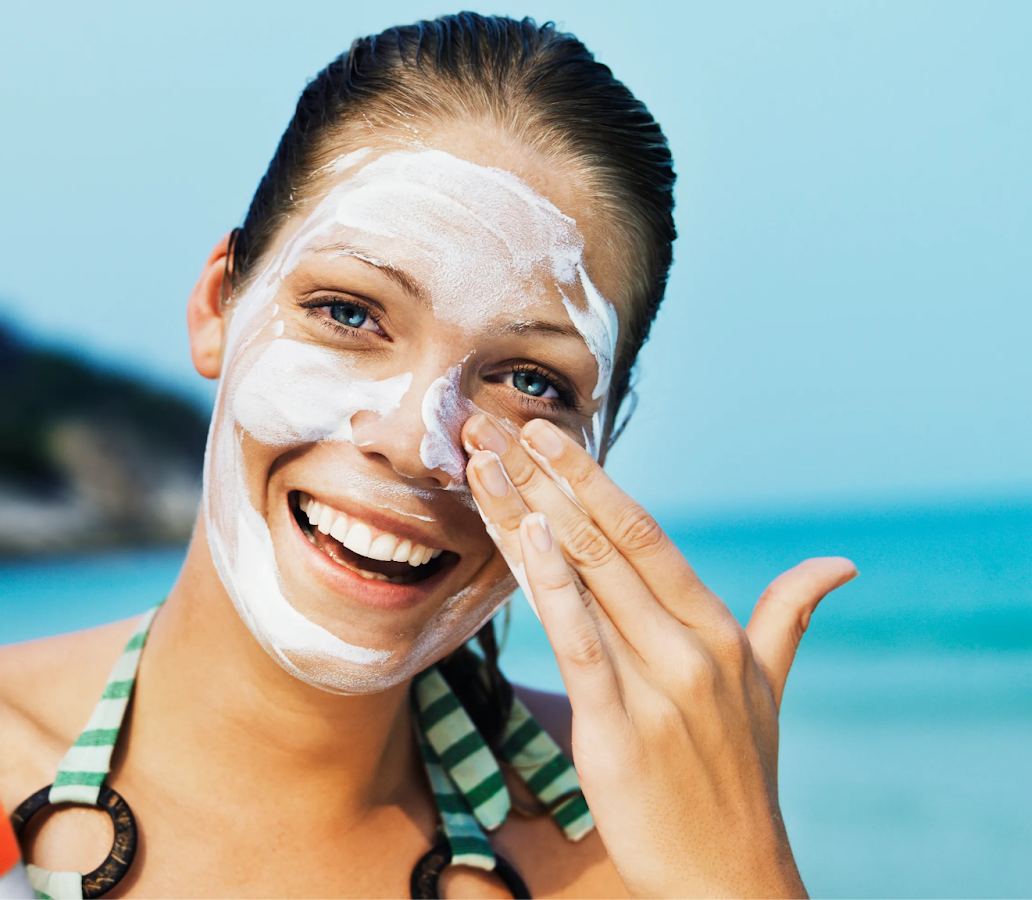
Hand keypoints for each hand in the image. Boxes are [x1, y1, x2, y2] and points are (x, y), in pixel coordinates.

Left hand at [462, 414, 856, 899]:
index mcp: (717, 628)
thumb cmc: (739, 780)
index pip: (644, 533)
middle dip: (546, 478)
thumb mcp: (769, 691)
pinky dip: (554, 588)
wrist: (730, 875)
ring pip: (584, 578)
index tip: (545, 435)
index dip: (590, 479)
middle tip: (494, 426)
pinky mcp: (620, 729)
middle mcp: (689, 645)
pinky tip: (526, 539)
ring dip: (529, 513)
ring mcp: (658, 685)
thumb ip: (788, 619)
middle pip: (606, 540)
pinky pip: (581, 644)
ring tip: (484, 464)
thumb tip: (838, 565)